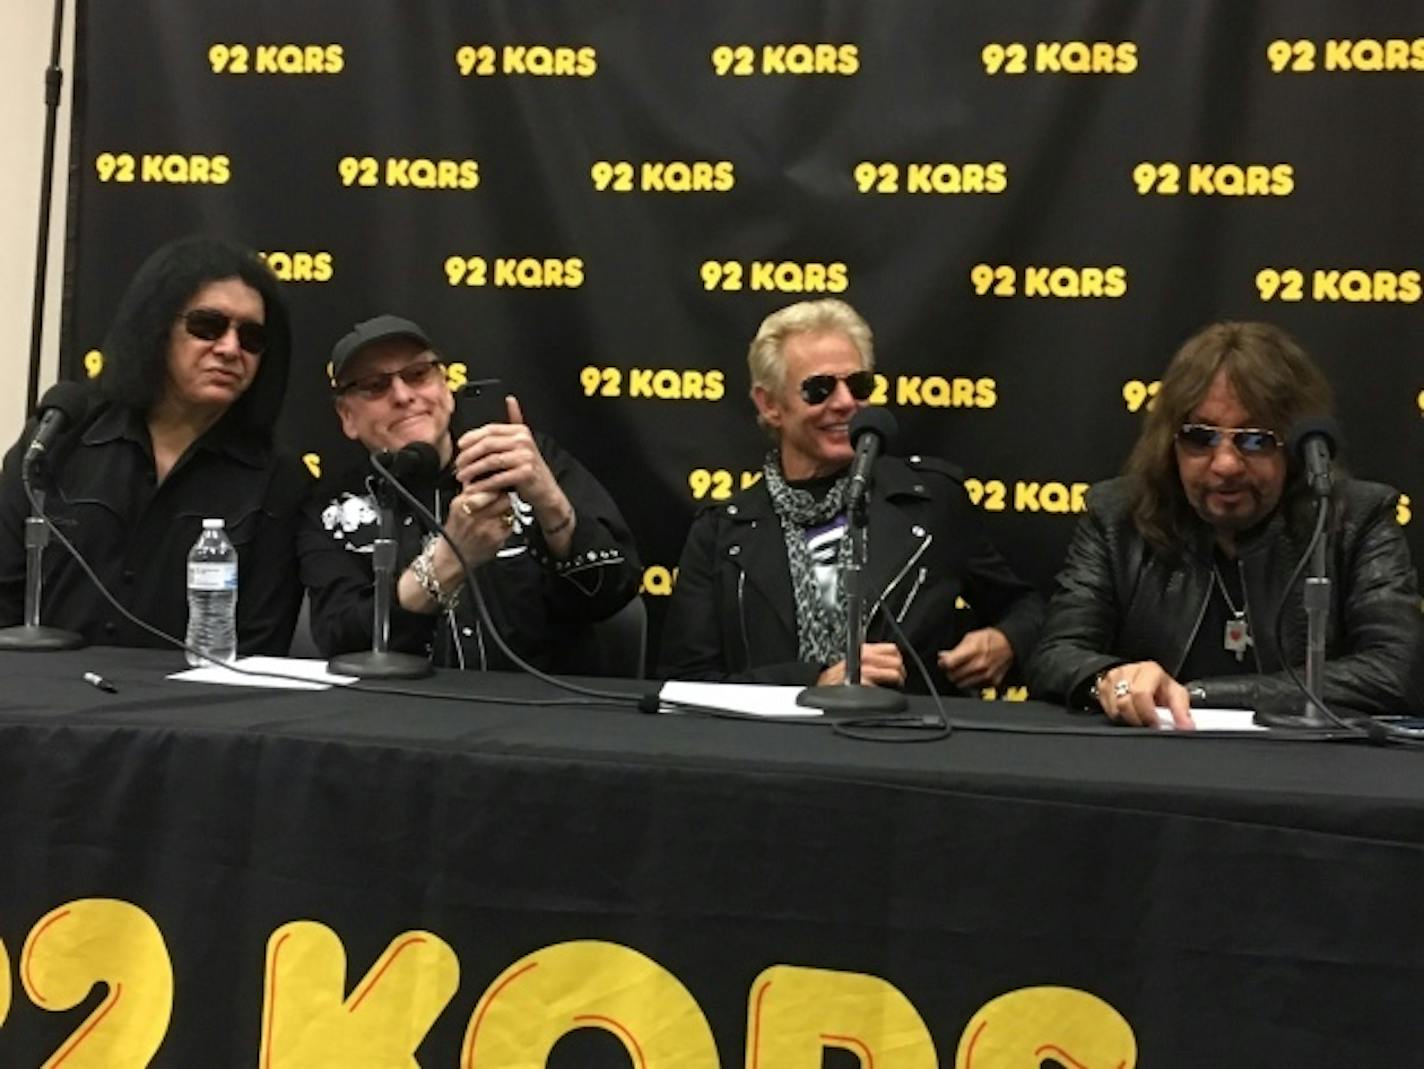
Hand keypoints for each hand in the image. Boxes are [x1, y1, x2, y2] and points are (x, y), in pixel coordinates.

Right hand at [438, 487, 511, 570]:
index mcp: (461, 504)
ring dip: (507, 509)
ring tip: (498, 513)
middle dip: (504, 496)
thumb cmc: (455, 531)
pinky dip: (507, 523)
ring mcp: (486, 528)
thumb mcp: (455, 507)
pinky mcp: (496, 539)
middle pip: (503, 497)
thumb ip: (469, 490)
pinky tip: (497, 526)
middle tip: (501, 499)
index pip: (488, 487)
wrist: (452, 556)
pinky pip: (510, 524)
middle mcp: (474, 516)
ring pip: (509, 510)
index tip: (497, 484)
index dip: (496, 485)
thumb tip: (480, 474)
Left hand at [454, 396, 575, 556]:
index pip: (490, 430)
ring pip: (490, 461)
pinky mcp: (525, 473)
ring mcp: (525, 457)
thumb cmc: (530, 467)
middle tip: (458, 464)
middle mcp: (523, 441)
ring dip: (472, 470)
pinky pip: (498, 478)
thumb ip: (515, 420)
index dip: (471, 437)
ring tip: (462, 476)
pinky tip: (474, 488)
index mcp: (520, 431)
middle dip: (468, 455)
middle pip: (487, 444)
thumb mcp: (523, 441)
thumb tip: (509, 399)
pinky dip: (483, 484)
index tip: (459, 446)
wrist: (545, 489)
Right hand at [816, 643, 904, 687]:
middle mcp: (866, 658)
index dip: (898, 658)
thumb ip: (872, 657)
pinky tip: (881, 691)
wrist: (825, 685)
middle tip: (899, 677)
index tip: (898, 665)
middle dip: (900, 671)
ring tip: (894, 685)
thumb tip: (890, 661)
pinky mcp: (865, 684)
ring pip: (893, 674)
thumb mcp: (855, 658)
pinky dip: (885, 690)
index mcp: (865, 649)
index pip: (892, 649)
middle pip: (896, 662)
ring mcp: (866, 671)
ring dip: (897, 681)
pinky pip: (883, 687)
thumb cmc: (839, 675)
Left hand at [937, 627, 1013, 688]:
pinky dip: (971, 683)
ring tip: (963, 670)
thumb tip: (943, 657)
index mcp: (974, 651)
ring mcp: (986, 676)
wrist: (1009, 644)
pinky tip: (973, 674)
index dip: (943, 663)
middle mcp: (980, 665)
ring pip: (962, 684)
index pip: (949, 664)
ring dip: (959, 679)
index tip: (943, 662)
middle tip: (952, 666)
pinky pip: (973, 688)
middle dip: (950, 671)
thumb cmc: (989, 639)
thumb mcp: (970, 638)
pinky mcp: (992, 683)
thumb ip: (956, 650)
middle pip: (953, 676)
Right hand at [1093, 660, 1193, 729]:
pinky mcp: (1102, 686)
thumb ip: (1182, 711)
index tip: (1155, 725)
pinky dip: (1118, 715)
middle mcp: (1128, 671)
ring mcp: (1113, 678)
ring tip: (1139, 716)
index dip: (1148, 714)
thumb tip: (1186, 727)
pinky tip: (1128, 712)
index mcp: (1149, 670)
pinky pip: (1107, 709)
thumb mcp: (1176, 694)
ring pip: (1115, 708)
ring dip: (1127, 717)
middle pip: (1125, 702)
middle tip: (1147, 723)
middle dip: (1137, 719)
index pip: (1141, 693)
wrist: (1142, 678)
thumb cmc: (1160, 687)